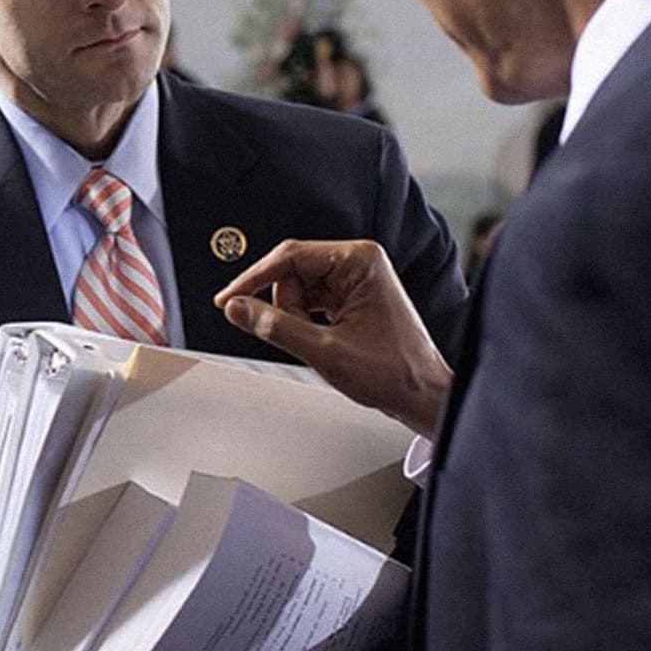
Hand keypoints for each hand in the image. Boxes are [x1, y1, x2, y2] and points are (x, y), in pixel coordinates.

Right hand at [214, 239, 451, 435]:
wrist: (422, 395)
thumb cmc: (394, 372)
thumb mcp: (324, 351)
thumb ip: (274, 327)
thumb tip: (237, 308)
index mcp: (359, 261)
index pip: (290, 256)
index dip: (253, 279)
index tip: (228, 299)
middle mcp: (359, 263)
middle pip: (292, 272)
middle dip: (283, 306)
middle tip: (292, 335)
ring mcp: (356, 279)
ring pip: (298, 289)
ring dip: (294, 317)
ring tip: (317, 343)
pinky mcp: (352, 296)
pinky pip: (310, 301)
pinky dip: (305, 321)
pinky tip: (320, 340)